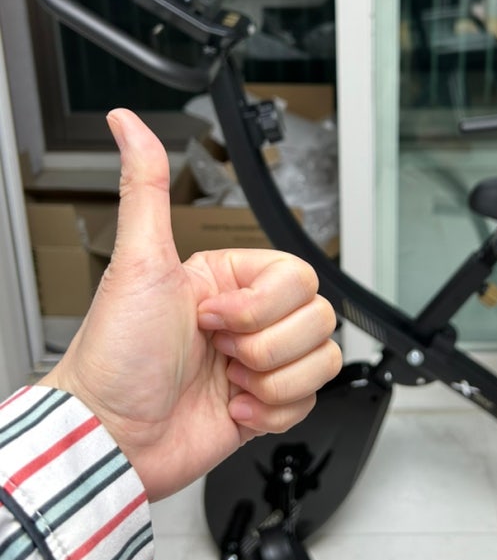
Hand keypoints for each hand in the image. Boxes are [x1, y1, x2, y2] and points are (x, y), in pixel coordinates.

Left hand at [42, 109, 341, 499]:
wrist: (110, 437)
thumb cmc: (116, 353)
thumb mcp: (137, 261)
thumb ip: (147, 186)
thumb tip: (126, 122)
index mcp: (229, 280)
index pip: (298, 275)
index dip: (262, 305)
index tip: (211, 318)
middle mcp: (249, 319)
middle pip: (318, 317)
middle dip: (266, 345)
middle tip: (218, 352)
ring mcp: (260, 363)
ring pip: (322, 359)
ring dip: (272, 379)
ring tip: (226, 381)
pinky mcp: (266, 406)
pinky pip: (310, 401)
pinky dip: (272, 411)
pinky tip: (232, 407)